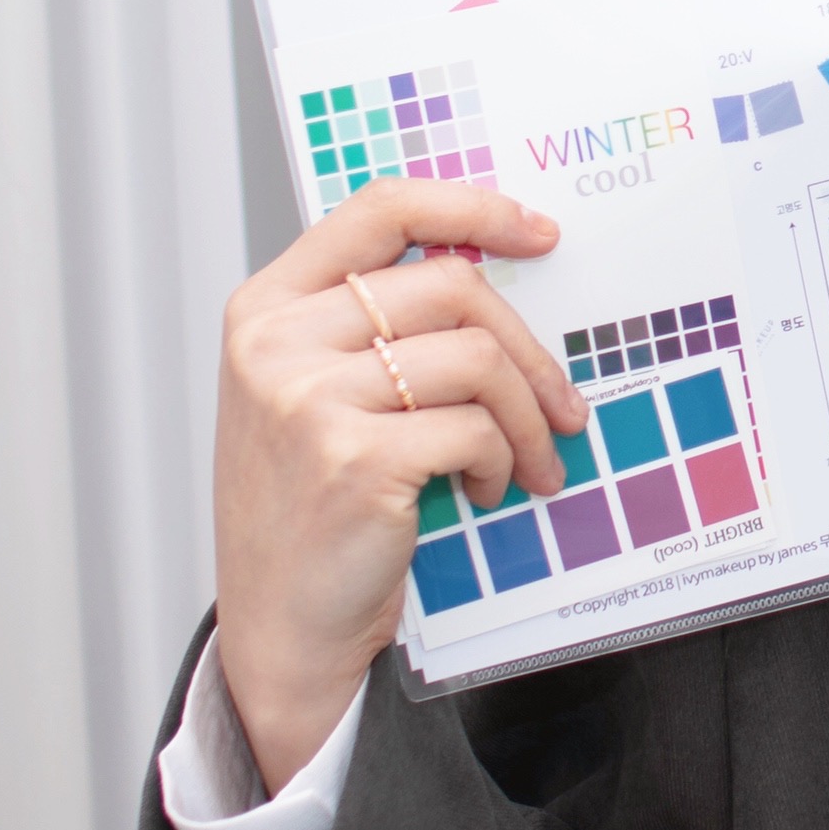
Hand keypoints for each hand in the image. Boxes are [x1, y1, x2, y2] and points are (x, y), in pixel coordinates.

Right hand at [212, 181, 582, 793]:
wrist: (280, 624)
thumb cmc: (308, 504)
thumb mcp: (311, 392)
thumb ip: (370, 325)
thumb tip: (490, 269)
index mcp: (267, 306)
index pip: (379, 208)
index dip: (471, 206)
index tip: (537, 230)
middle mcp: (277, 342)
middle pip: (451, 286)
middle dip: (527, 348)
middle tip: (561, 402)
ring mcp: (309, 399)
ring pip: (477, 359)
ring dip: (526, 417)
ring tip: (526, 460)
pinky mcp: (354, 459)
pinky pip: (475, 429)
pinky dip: (502, 462)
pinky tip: (485, 489)